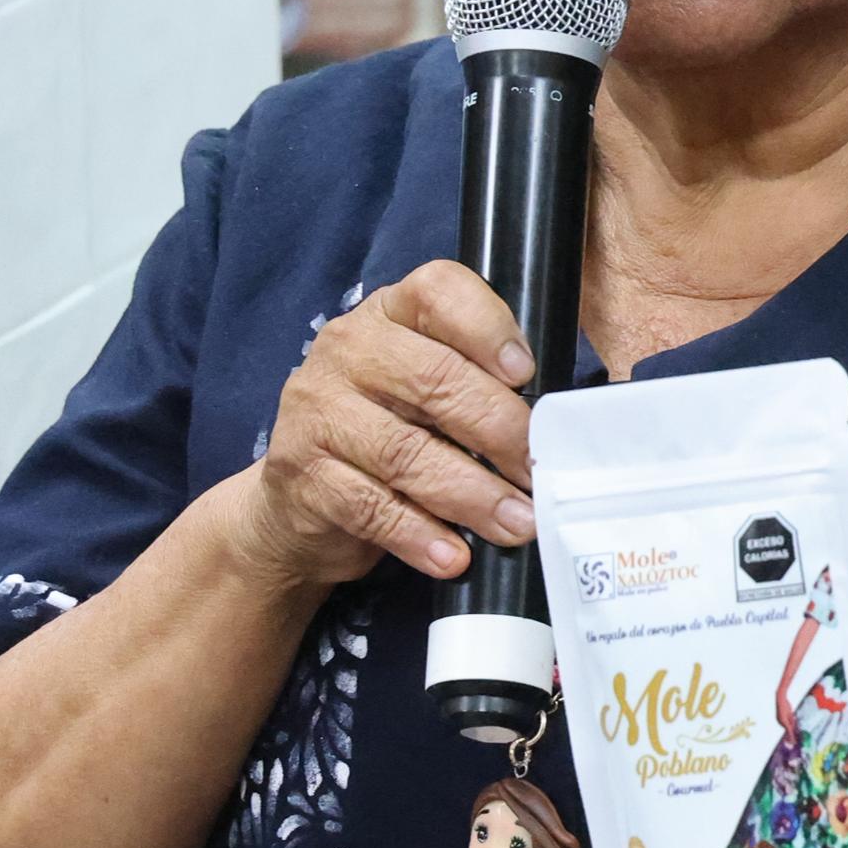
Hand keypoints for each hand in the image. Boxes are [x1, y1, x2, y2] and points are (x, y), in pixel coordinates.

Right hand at [213, 260, 538, 597]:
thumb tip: (549, 428)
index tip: (526, 374)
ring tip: (516, 522)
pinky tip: (454, 555)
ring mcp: (317, 411)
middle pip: (434, 379)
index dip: (488, 328)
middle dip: (500, 431)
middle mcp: (347, 350)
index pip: (438, 291)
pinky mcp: (304, 475)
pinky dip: (421, 536)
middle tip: (538, 472)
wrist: (297, 502)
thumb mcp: (425, 392)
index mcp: (387, 313)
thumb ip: (474, 385)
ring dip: (472, 495)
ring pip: (406, 452)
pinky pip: (372, 508)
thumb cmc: (386, 433)